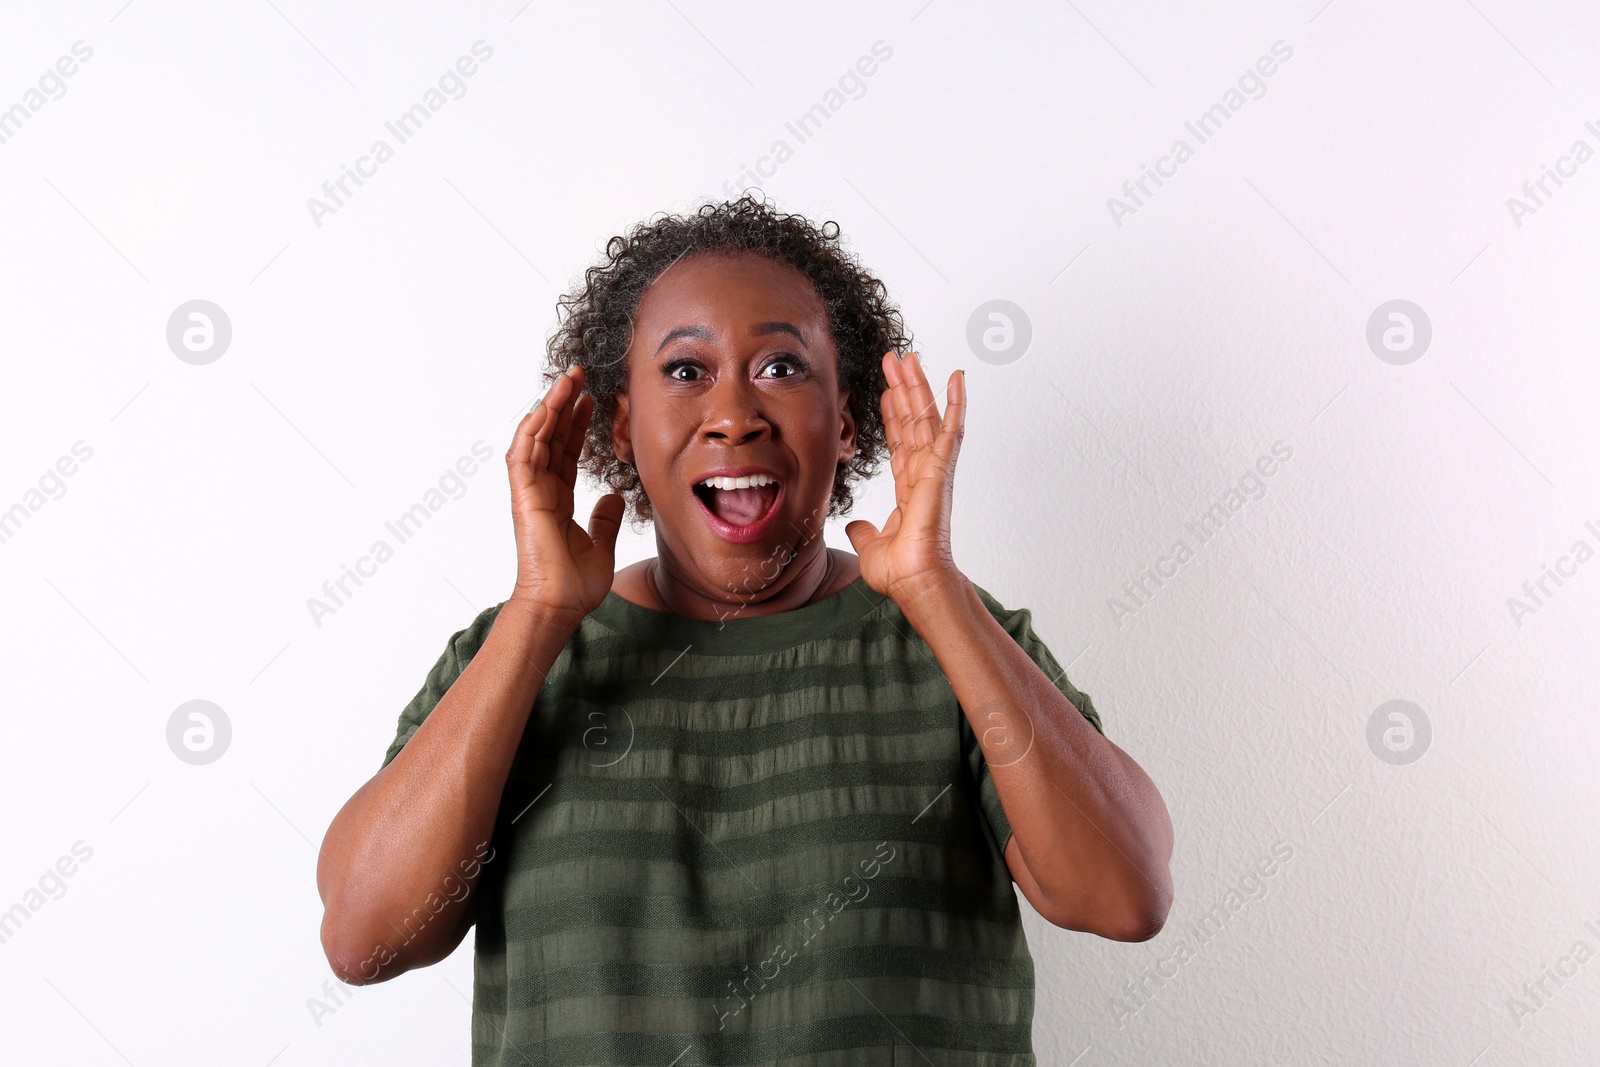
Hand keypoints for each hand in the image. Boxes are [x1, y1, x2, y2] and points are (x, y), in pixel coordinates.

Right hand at [505, 365, 625, 621]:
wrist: (560, 606)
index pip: (566, 452)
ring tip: (567, 381)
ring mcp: (530, 493)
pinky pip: (523, 456)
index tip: (591, 401)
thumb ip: (605, 519)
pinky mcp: (524, 498)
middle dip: (563, 405)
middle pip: (550, 438)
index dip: (577, 424)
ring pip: (535, 439)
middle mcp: (541, 491)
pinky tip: (545, 408)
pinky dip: (531, 431)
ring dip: (549, 408)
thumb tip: (615, 498)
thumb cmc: (575, 584)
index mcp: (557, 499)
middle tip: (579, 376)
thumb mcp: (601, 544)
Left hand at [845, 351, 965, 607]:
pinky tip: (956, 377)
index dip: (894, 413)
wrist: (913, 581)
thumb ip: (864, 531)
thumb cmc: (900, 570)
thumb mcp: (871, 544)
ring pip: (927, 417)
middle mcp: (924, 472)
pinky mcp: (942, 469)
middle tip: (896, 359)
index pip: (900, 440)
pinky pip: (950, 429)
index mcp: (909, 486)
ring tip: (909, 358)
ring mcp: (935, 469)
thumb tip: (854, 525)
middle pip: (914, 420)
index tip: (887, 389)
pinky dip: (955, 402)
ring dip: (920, 386)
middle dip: (904, 389)